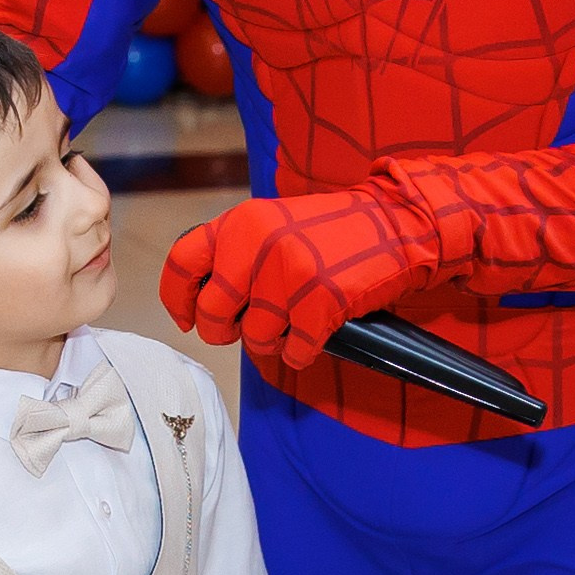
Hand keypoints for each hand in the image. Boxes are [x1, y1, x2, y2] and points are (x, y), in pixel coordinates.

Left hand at [162, 189, 439, 370]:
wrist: (395, 225)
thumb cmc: (331, 234)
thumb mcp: (272, 225)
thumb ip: (234, 254)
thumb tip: (200, 306)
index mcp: (240, 222)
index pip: (182, 264)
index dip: (179, 301)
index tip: (188, 320)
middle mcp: (257, 244)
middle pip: (213, 314)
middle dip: (227, 332)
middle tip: (250, 326)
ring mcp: (289, 273)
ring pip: (255, 338)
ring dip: (274, 341)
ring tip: (295, 321)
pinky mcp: (320, 302)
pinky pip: (293, 352)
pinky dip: (302, 352)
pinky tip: (315, 332)